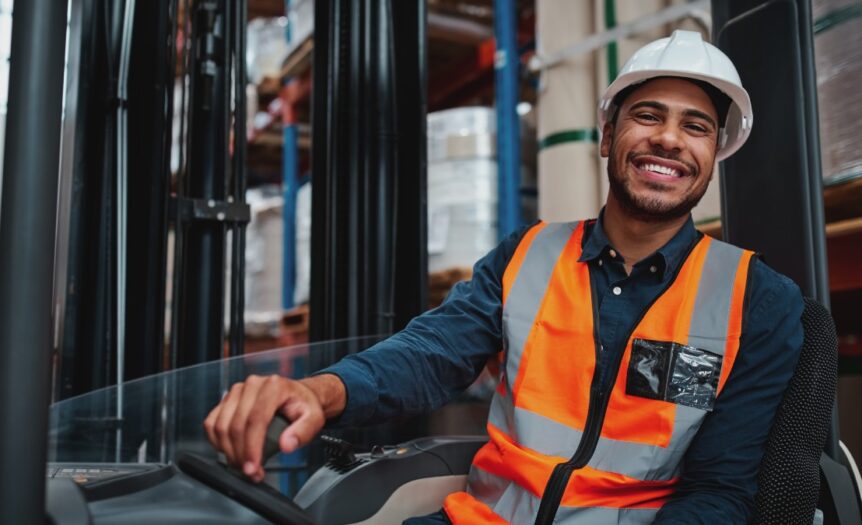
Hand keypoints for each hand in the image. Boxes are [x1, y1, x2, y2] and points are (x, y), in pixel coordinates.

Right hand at [203, 374, 328, 482]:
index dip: (251, 447)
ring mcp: (237, 392)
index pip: (255, 420)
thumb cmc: (304, 405)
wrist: (297, 395)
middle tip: (251, 472)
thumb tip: (286, 445)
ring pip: (220, 426)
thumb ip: (303, 432)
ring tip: (243, 466)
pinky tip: (230, 452)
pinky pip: (211, 423)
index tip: (253, 467)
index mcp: (273, 387)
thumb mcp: (314, 418)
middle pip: (235, 425)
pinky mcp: (226, 400)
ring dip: (228, 452)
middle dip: (240, 455)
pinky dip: (216, 442)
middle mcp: (252, 386)